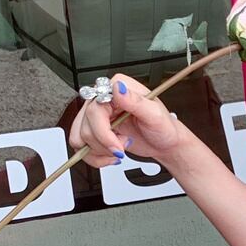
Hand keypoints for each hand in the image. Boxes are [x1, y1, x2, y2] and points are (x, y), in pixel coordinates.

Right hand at [68, 73, 183, 167]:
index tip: (119, 144)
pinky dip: (94, 157)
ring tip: (119, 149)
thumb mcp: (155, 114)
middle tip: (122, 147)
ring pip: (79, 137)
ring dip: (99, 150)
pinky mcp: (96, 130)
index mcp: (116, 89)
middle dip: (104, 143)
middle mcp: (103, 99)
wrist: (166, 143)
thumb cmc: (164, 127)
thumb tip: (118, 88)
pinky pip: (80, 146)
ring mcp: (98, 115)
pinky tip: (110, 156)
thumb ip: (135, 101)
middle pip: (84, 125)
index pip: (94, 108)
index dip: (103, 131)